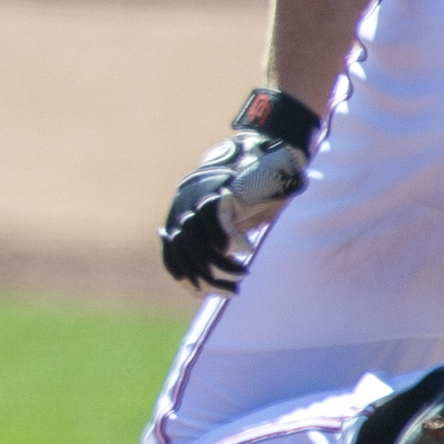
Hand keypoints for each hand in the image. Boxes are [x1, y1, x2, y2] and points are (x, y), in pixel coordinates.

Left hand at [161, 87, 321, 290]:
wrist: (272, 150)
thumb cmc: (255, 187)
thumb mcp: (232, 217)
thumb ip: (217, 237)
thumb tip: (213, 267)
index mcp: (182, 210)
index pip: (172, 254)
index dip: (185, 277)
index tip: (201, 293)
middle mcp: (185, 203)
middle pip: (186, 254)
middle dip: (207, 279)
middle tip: (231, 292)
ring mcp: (202, 197)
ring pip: (202, 245)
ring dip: (223, 267)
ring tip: (242, 274)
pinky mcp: (222, 191)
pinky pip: (220, 227)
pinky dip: (233, 243)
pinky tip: (247, 249)